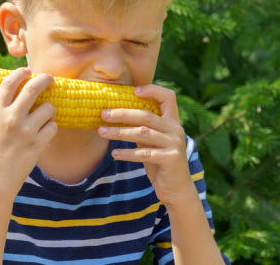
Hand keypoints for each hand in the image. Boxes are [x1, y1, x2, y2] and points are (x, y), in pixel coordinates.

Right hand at [0, 67, 57, 198]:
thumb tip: (2, 101)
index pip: (9, 83)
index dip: (20, 73)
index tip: (27, 71)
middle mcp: (12, 118)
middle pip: (34, 88)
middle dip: (45, 79)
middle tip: (50, 79)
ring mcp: (26, 131)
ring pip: (49, 108)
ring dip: (49, 111)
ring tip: (44, 119)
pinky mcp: (38, 144)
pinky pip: (53, 127)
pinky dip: (51, 129)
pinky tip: (45, 134)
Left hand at [97, 85, 194, 206]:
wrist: (177, 189)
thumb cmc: (161, 163)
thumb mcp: (153, 142)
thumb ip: (143, 129)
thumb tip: (114, 117)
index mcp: (173, 121)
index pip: (168, 97)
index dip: (152, 90)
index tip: (133, 91)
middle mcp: (176, 129)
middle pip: (146, 115)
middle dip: (122, 114)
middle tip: (103, 114)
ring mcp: (174, 144)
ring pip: (142, 133)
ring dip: (120, 132)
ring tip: (102, 132)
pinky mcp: (170, 159)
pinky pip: (145, 153)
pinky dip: (127, 153)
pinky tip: (114, 154)